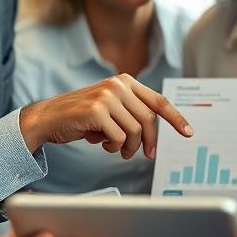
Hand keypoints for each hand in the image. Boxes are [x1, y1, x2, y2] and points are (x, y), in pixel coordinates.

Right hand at [19, 74, 193, 158]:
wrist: (48, 118)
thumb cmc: (81, 117)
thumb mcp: (110, 108)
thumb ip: (131, 112)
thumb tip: (155, 133)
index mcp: (124, 81)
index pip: (158, 100)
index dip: (176, 118)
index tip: (188, 133)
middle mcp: (118, 85)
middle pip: (149, 120)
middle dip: (149, 142)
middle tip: (146, 155)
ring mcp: (107, 96)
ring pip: (135, 131)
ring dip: (128, 147)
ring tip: (116, 149)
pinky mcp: (96, 111)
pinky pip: (119, 137)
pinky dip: (113, 147)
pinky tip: (101, 143)